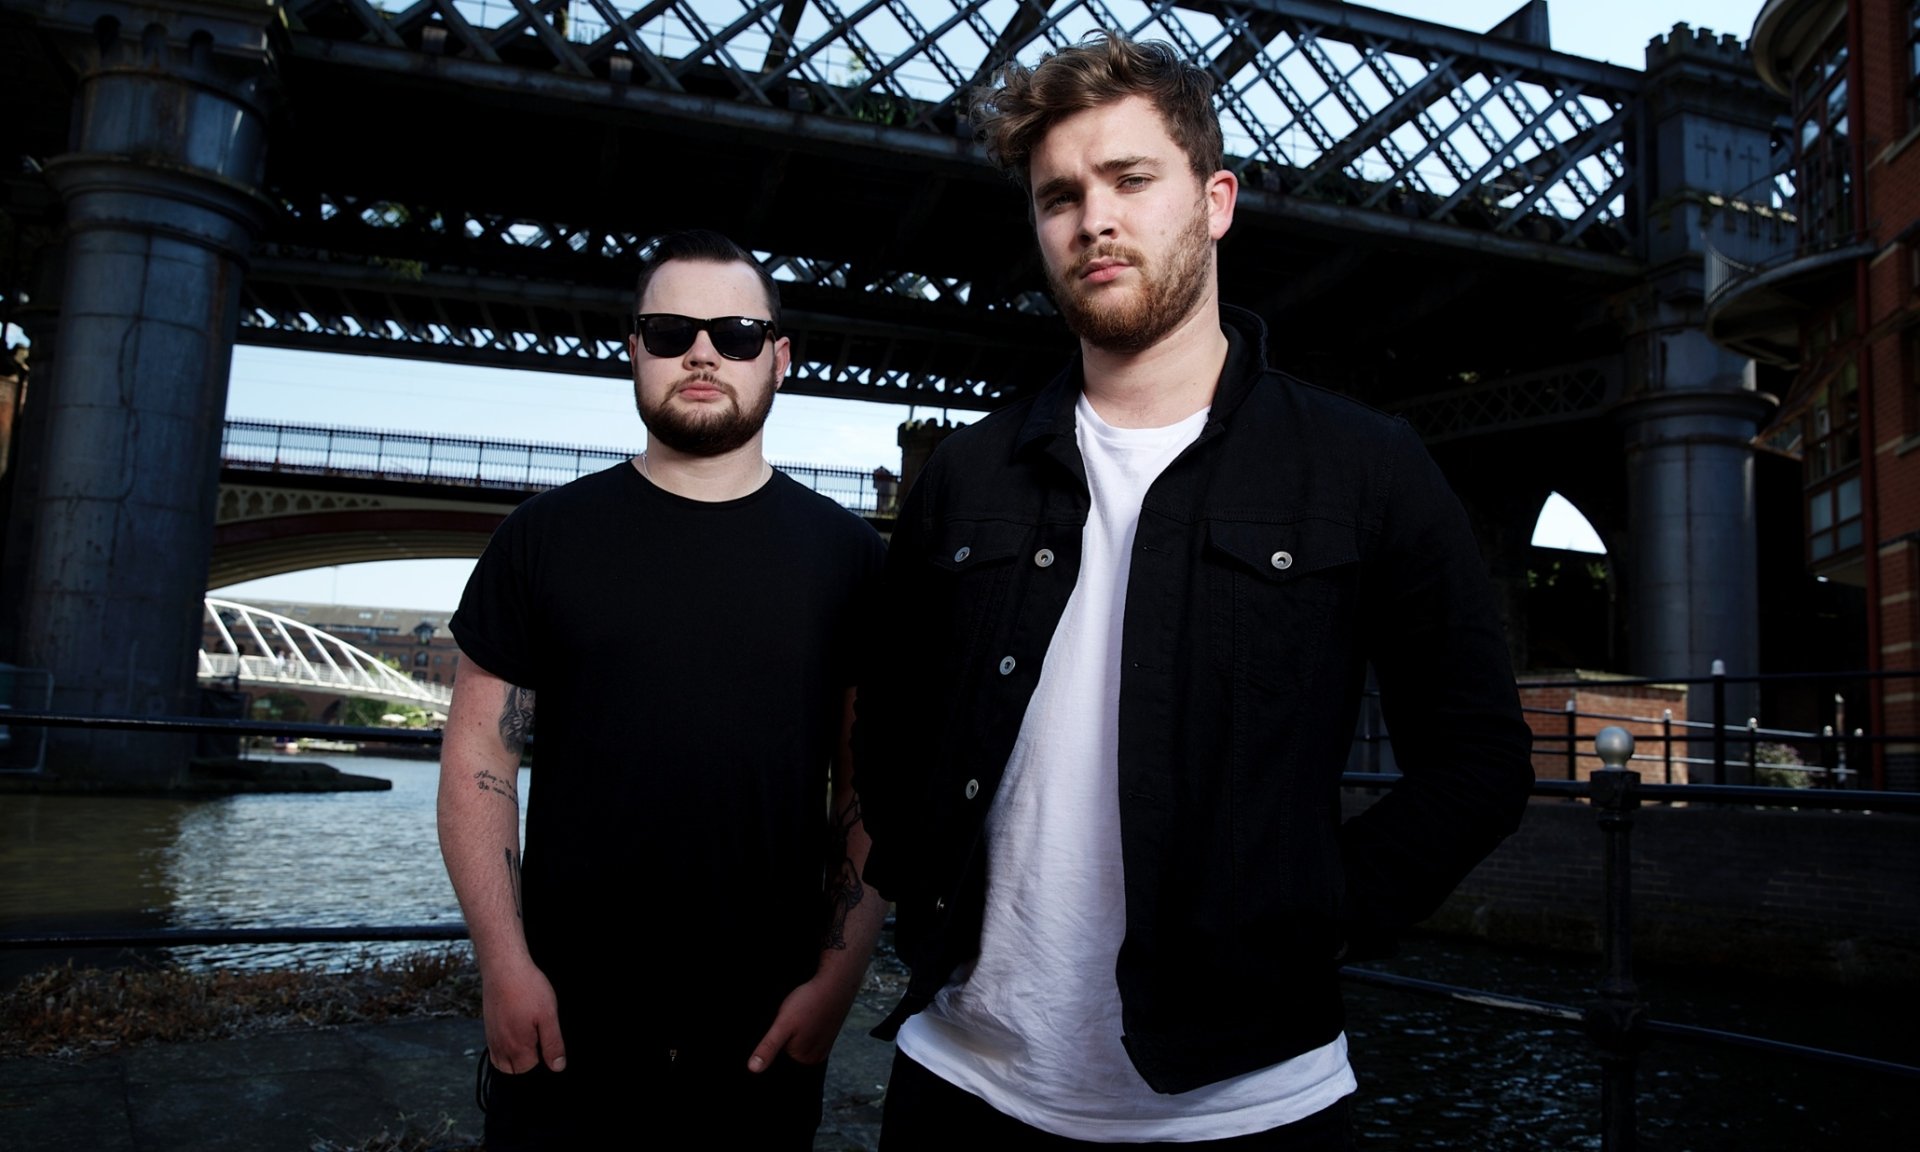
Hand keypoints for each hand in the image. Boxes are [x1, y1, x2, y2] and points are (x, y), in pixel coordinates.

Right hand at [482, 958, 566, 1073]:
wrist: (504, 966)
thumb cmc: (527, 988)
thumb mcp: (549, 1016)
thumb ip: (553, 1044)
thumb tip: (557, 1067)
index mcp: (517, 1047)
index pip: (529, 1071)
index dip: (542, 1064)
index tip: (549, 1050)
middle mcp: (501, 1046)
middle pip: (513, 1071)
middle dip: (527, 1066)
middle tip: (540, 1046)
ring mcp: (492, 1037)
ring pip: (502, 1062)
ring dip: (515, 1060)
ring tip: (529, 1044)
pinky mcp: (488, 1027)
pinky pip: (495, 1049)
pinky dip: (505, 1050)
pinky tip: (516, 1036)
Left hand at [746, 971, 858, 1071]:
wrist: (835, 981)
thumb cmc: (808, 1002)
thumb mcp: (783, 1025)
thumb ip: (768, 1048)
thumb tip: (753, 1070)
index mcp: (806, 1059)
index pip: (780, 1055)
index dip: (776, 1038)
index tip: (785, 1024)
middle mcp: (817, 1055)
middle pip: (790, 1048)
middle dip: (785, 1034)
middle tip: (792, 1016)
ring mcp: (825, 1042)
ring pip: (799, 1038)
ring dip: (795, 1027)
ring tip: (800, 1013)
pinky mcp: (828, 1029)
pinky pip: (809, 1030)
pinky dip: (805, 1023)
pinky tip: (807, 1012)